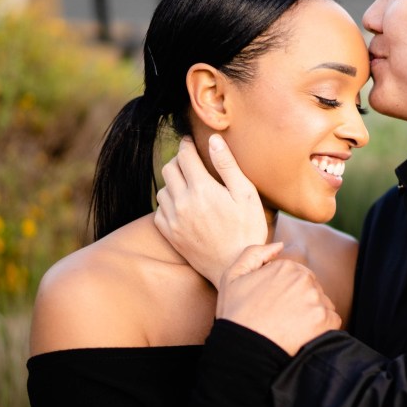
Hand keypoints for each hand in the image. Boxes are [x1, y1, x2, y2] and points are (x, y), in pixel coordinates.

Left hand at [155, 135, 267, 286]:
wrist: (235, 267)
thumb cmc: (247, 230)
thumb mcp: (246, 195)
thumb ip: (228, 166)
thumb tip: (214, 140)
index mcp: (202, 189)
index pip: (185, 155)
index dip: (187, 144)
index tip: (191, 142)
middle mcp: (182, 202)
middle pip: (169, 168)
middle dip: (179, 160)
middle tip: (191, 161)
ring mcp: (173, 219)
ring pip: (163, 189)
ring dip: (173, 182)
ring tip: (188, 185)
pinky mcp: (170, 234)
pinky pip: (159, 211)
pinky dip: (168, 203)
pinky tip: (183, 206)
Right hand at [217, 243, 340, 354]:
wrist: (244, 348)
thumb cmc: (236, 314)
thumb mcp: (233, 276)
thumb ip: (255, 253)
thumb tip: (280, 245)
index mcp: (287, 267)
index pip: (296, 276)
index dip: (285, 292)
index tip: (274, 306)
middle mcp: (305, 280)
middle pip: (311, 289)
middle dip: (301, 301)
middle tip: (282, 318)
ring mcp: (317, 300)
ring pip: (322, 304)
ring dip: (312, 314)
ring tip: (291, 328)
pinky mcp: (325, 320)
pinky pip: (331, 321)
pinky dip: (321, 328)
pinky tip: (303, 335)